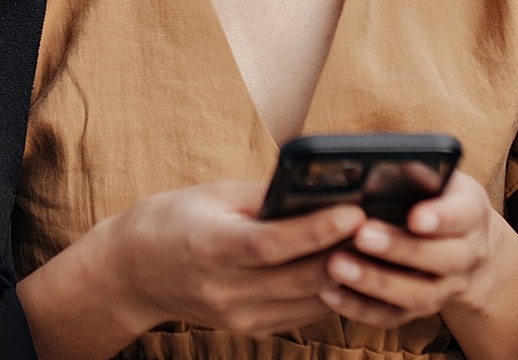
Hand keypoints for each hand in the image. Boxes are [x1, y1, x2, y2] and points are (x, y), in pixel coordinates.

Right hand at [105, 181, 365, 338]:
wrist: (134, 271)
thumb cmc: (173, 219)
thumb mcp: (213, 195)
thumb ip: (264, 197)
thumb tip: (316, 189)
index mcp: (211, 248)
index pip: (272, 245)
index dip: (316, 230)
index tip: (354, 210)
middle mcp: (226, 290)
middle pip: (298, 277)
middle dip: (347, 252)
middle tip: (384, 226)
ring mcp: (239, 316)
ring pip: (308, 300)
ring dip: (347, 274)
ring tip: (379, 245)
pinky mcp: (251, 327)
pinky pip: (302, 312)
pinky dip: (329, 290)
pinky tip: (352, 267)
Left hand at [318, 170, 492, 328]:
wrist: (470, 246)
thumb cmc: (441, 197)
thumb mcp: (439, 174)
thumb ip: (415, 166)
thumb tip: (380, 153)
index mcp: (470, 213)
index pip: (462, 215)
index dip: (441, 218)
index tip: (415, 216)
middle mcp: (466, 255)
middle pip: (440, 258)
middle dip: (400, 249)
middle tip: (362, 235)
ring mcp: (445, 287)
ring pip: (417, 294)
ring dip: (375, 282)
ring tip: (337, 264)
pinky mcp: (419, 309)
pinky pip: (393, 317)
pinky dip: (361, 308)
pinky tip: (330, 292)